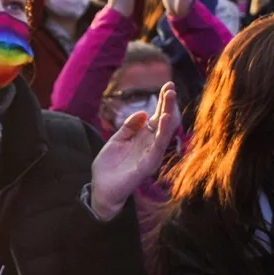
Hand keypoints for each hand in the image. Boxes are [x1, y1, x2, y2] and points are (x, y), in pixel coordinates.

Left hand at [90, 83, 177, 219]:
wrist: (102, 188)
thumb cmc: (110, 166)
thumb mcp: (117, 140)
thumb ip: (129, 127)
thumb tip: (144, 112)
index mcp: (143, 138)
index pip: (156, 117)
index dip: (162, 102)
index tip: (167, 85)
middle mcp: (150, 146)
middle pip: (163, 122)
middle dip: (168, 104)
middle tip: (171, 87)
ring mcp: (150, 155)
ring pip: (163, 133)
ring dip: (168, 115)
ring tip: (171, 98)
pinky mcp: (146, 165)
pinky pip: (156, 147)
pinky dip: (161, 134)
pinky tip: (164, 120)